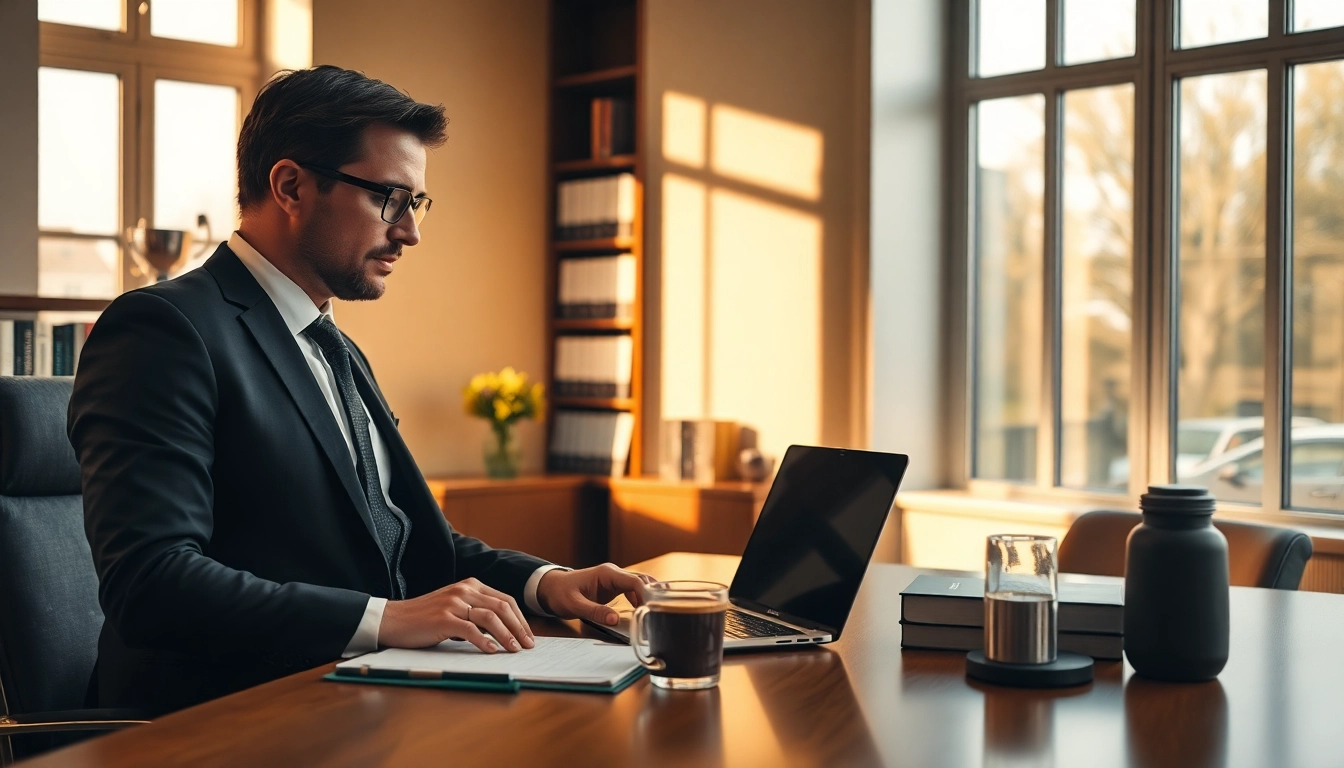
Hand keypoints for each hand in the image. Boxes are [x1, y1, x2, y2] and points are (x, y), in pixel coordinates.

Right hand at [379, 577, 534, 653]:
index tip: (528, 635)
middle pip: (502, 607)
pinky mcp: (443, 618)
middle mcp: (464, 590)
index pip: (505, 600)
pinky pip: (470, 629)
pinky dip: (484, 641)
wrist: (393, 619)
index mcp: (470, 585)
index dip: (520, 618)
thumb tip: (502, 632)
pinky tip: (492, 651)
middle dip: (519, 627)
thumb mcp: (454, 608)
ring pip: (490, 617)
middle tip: (528, 645)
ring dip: (507, 635)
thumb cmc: (424, 618)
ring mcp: (454, 603)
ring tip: (514, 649)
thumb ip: (475, 613)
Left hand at [537, 563, 655, 625]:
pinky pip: (633, 590)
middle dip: (652, 596)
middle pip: (642, 581)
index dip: (646, 594)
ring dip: (647, 598)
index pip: (635, 581)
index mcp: (607, 574)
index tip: (652, 610)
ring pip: (640, 585)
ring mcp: (615, 580)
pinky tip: (644, 611)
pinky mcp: (614, 587)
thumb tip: (616, 620)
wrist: (550, 588)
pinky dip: (640, 599)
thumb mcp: (575, 605)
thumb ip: (595, 612)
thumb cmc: (560, 594)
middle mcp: (614, 574)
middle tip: (659, 614)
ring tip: (654, 615)